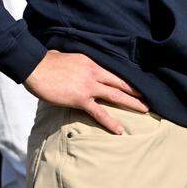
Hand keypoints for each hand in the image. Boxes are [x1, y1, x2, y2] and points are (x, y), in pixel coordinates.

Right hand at [24, 50, 148, 134]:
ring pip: (116, 96)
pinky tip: (119, 130)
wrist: (36, 66)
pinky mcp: (80, 98)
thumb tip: (83, 69)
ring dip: (132, 103)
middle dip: (137, 91)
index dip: (128, 79)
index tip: (140, 84)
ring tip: (145, 110)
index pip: (115, 72)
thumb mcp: (71, 57)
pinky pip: (99, 112)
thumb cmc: (49, 61)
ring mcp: (89, 86)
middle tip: (150, 97)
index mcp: (93, 62)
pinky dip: (110, 122)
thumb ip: (81, 65)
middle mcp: (94, 73)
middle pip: (121, 83)